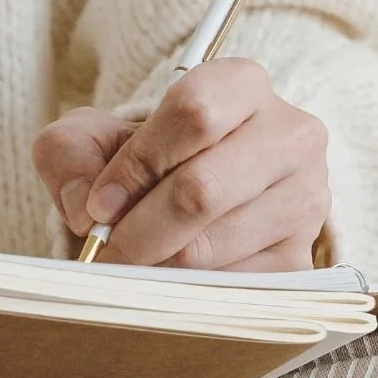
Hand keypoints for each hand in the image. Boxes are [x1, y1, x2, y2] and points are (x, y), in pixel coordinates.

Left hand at [35, 59, 330, 271]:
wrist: (204, 193)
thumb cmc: (152, 160)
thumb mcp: (97, 137)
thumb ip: (70, 152)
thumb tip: (84, 206)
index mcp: (244, 86)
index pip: (194, 114)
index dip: (135, 166)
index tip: (98, 203)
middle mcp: (292, 135)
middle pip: (202, 189)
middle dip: (137, 232)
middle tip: (105, 252)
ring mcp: (307, 196)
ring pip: (211, 246)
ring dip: (157, 265)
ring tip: (137, 261)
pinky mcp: (301, 254)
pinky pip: (230, 286)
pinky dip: (187, 291)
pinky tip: (174, 277)